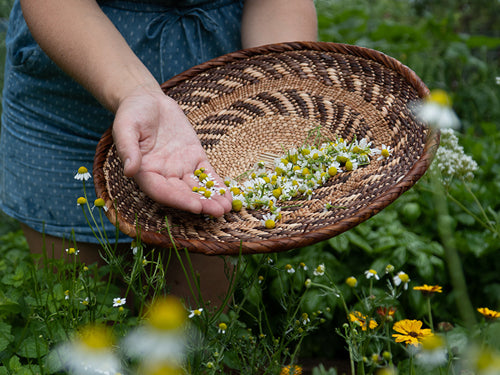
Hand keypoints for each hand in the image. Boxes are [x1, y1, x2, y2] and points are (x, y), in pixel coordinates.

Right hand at [112, 84, 231, 216]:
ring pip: (196, 186)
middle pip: (182, 193)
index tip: (195, 207)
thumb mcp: (125, 127)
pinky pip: (206, 173)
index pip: (162, 191)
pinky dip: (217, 184)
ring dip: (211, 198)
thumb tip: (129, 171)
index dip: (179, 200)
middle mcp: (163, 175)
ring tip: (226, 208)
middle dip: (200, 203)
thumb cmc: (132, 113)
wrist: (147, 100)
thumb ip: (127, 149)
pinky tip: (228, 194)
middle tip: (219, 212)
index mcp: (145, 172)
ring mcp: (180, 167)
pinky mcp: (194, 157)